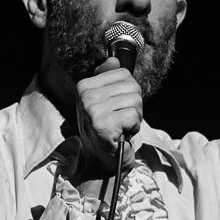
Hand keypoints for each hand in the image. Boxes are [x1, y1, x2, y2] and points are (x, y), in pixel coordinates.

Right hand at [72, 58, 142, 177]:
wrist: (99, 161)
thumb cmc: (105, 130)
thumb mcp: (103, 101)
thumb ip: (108, 78)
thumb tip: (113, 59)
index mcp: (84, 86)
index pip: (123, 73)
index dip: (128, 91)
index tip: (117, 107)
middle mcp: (86, 97)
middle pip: (132, 86)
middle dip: (134, 105)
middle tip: (121, 120)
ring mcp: (93, 111)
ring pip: (135, 100)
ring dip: (135, 117)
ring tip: (122, 127)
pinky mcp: (104, 126)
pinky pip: (134, 116)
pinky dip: (134, 127)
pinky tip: (123, 134)